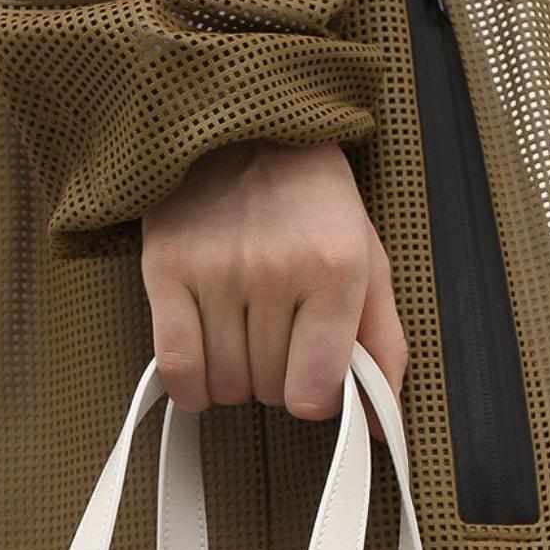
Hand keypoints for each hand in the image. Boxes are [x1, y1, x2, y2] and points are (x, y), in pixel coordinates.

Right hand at [140, 141, 406, 424]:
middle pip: (270, 389)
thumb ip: (383, 344)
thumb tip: (383, 425)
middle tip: (277, 336)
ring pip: (225, 384)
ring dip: (234, 379)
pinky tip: (203, 370)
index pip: (315, 390)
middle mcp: (275, 269)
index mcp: (335, 268)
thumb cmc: (312, 201)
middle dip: (276, 379)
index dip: (315, 396)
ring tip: (242, 335)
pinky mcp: (166, 267)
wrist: (243, 124)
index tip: (312, 374)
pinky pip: (176, 365)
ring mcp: (216, 269)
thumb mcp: (367, 261)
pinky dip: (190, 386)